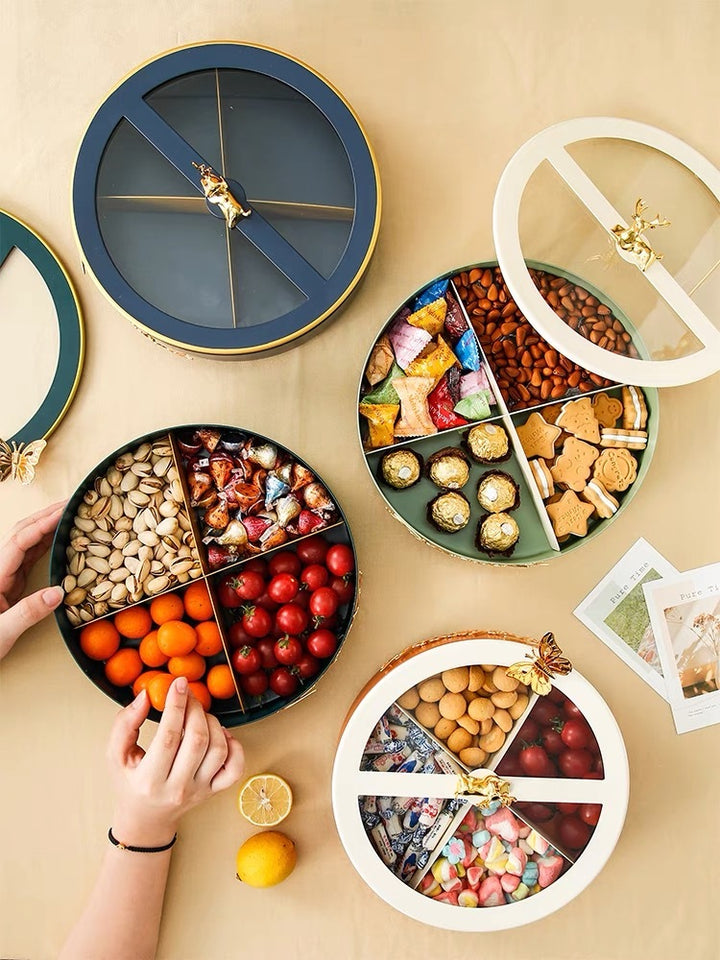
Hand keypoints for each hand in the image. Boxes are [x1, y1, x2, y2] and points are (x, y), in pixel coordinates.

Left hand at [0, 500, 65, 660]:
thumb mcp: (2, 632)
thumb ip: (29, 612)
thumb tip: (58, 592)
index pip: (20, 541)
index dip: (42, 523)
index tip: (64, 511)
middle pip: (21, 533)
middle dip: (45, 515)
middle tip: (71, 503)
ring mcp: (3, 575)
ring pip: (25, 542)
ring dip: (46, 526)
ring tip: (69, 515)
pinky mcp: (9, 583)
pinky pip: (28, 556)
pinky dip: (45, 544)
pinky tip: (60, 539)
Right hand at [108, 677, 244, 846]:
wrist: (145, 819)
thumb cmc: (129, 783)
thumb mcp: (116, 755)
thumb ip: (124, 724)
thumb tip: (145, 696)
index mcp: (149, 780)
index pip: (168, 736)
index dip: (176, 706)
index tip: (178, 684)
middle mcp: (177, 788)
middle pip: (197, 740)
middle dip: (195, 709)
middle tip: (189, 694)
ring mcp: (199, 791)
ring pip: (218, 750)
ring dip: (213, 723)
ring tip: (199, 714)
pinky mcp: (213, 792)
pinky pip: (234, 769)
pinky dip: (235, 747)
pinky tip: (222, 734)